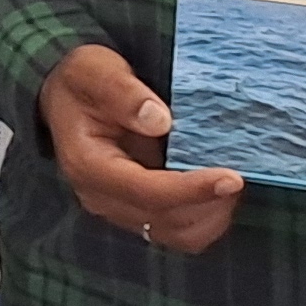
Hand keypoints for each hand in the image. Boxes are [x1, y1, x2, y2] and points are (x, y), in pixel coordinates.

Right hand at [40, 43, 244, 256]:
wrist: (66, 96)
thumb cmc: (82, 81)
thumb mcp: (96, 71)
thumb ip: (123, 92)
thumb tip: (159, 120)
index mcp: (88, 165)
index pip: (147, 192)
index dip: (193, 189)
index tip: (232, 177)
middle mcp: (101, 197)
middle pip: (167, 220)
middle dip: (210, 202)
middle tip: (238, 171)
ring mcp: (119, 208)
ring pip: (178, 234)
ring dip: (212, 214)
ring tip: (229, 181)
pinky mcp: (136, 211)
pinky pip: (179, 230)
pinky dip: (206, 216)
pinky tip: (216, 188)